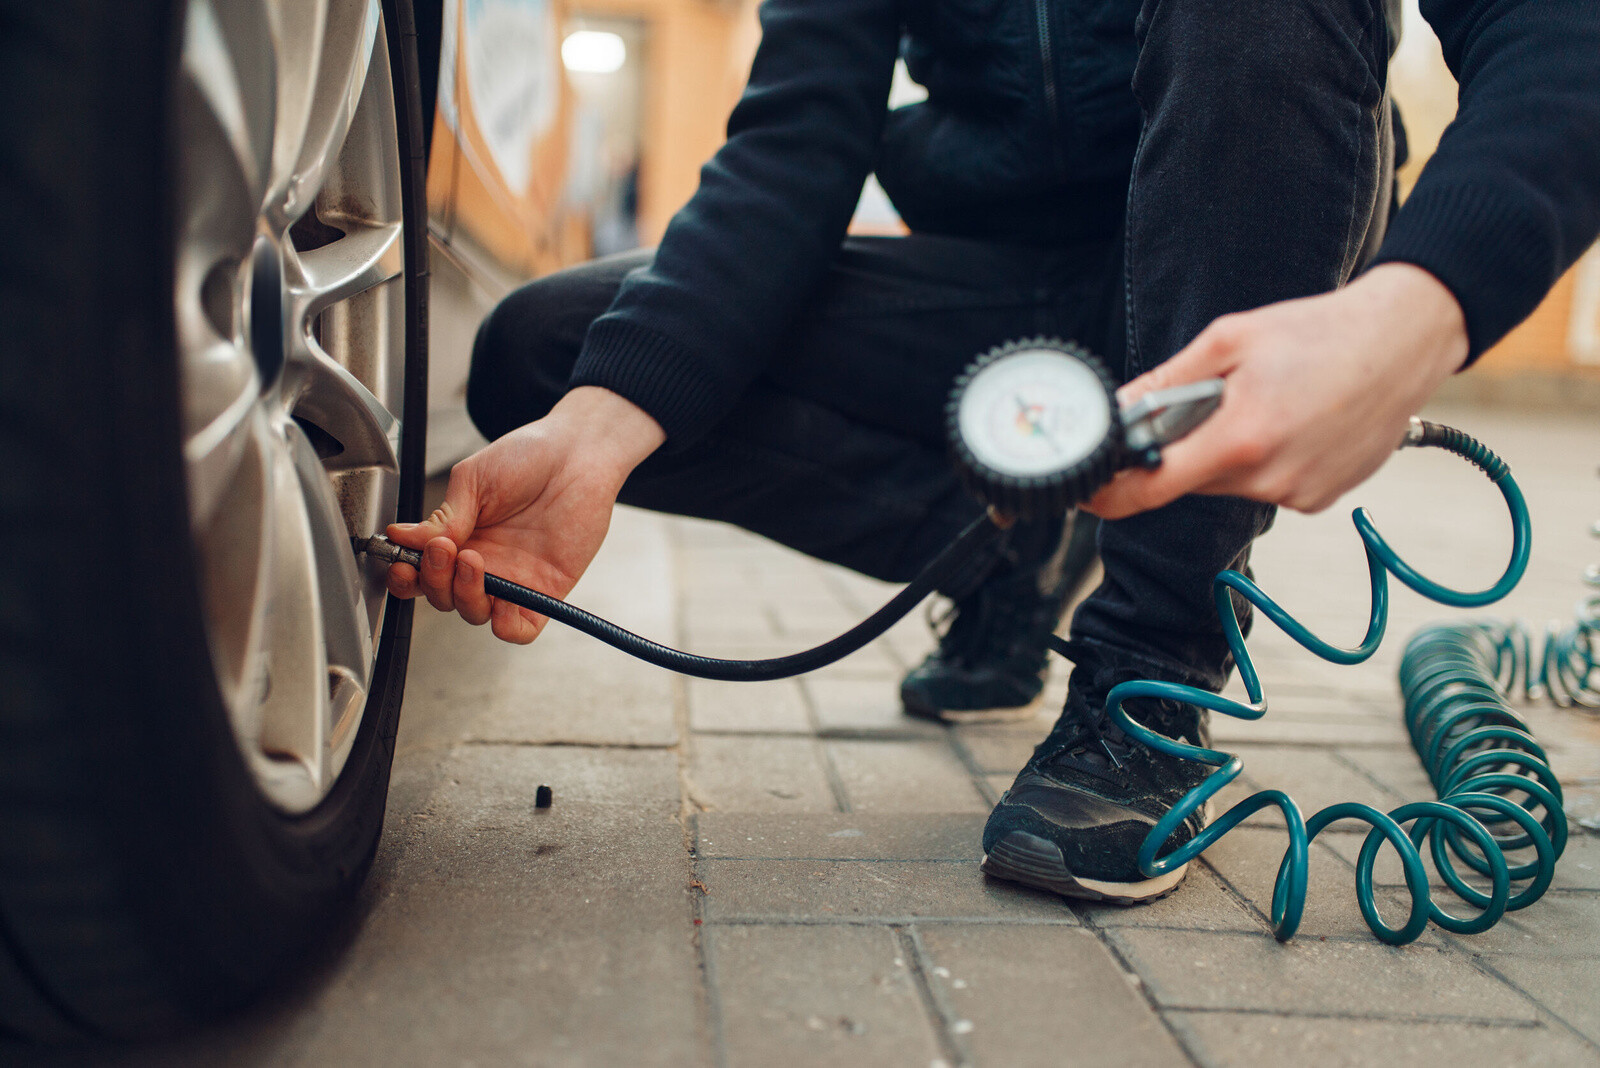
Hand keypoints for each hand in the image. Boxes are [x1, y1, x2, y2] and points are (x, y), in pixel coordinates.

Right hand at [384, 386, 665, 642]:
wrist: (576, 452)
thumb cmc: (528, 456)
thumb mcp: (473, 480)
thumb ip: (443, 516)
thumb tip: (403, 538)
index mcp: (459, 538)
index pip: (422, 574)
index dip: (407, 577)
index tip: (402, 563)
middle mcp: (483, 563)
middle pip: (443, 597)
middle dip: (434, 580)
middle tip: (442, 550)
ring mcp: (512, 578)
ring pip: (475, 613)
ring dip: (464, 595)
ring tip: (471, 559)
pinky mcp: (545, 590)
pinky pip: (521, 628)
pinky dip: (505, 627)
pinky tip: (499, 605)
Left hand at [1085, 263, 1468, 518]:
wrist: (1407, 341)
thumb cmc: (1321, 332)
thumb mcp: (1231, 340)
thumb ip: (1169, 381)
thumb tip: (1121, 410)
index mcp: (1241, 438)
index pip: (1152, 488)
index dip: (1110, 493)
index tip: (1087, 489)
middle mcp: (1269, 478)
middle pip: (1190, 479)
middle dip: (1184, 447)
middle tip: (1211, 401)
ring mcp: (1298, 494)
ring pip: (1228, 482)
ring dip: (1227, 451)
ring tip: (1266, 402)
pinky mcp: (1320, 498)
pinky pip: (1266, 485)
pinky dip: (1264, 459)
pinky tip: (1292, 421)